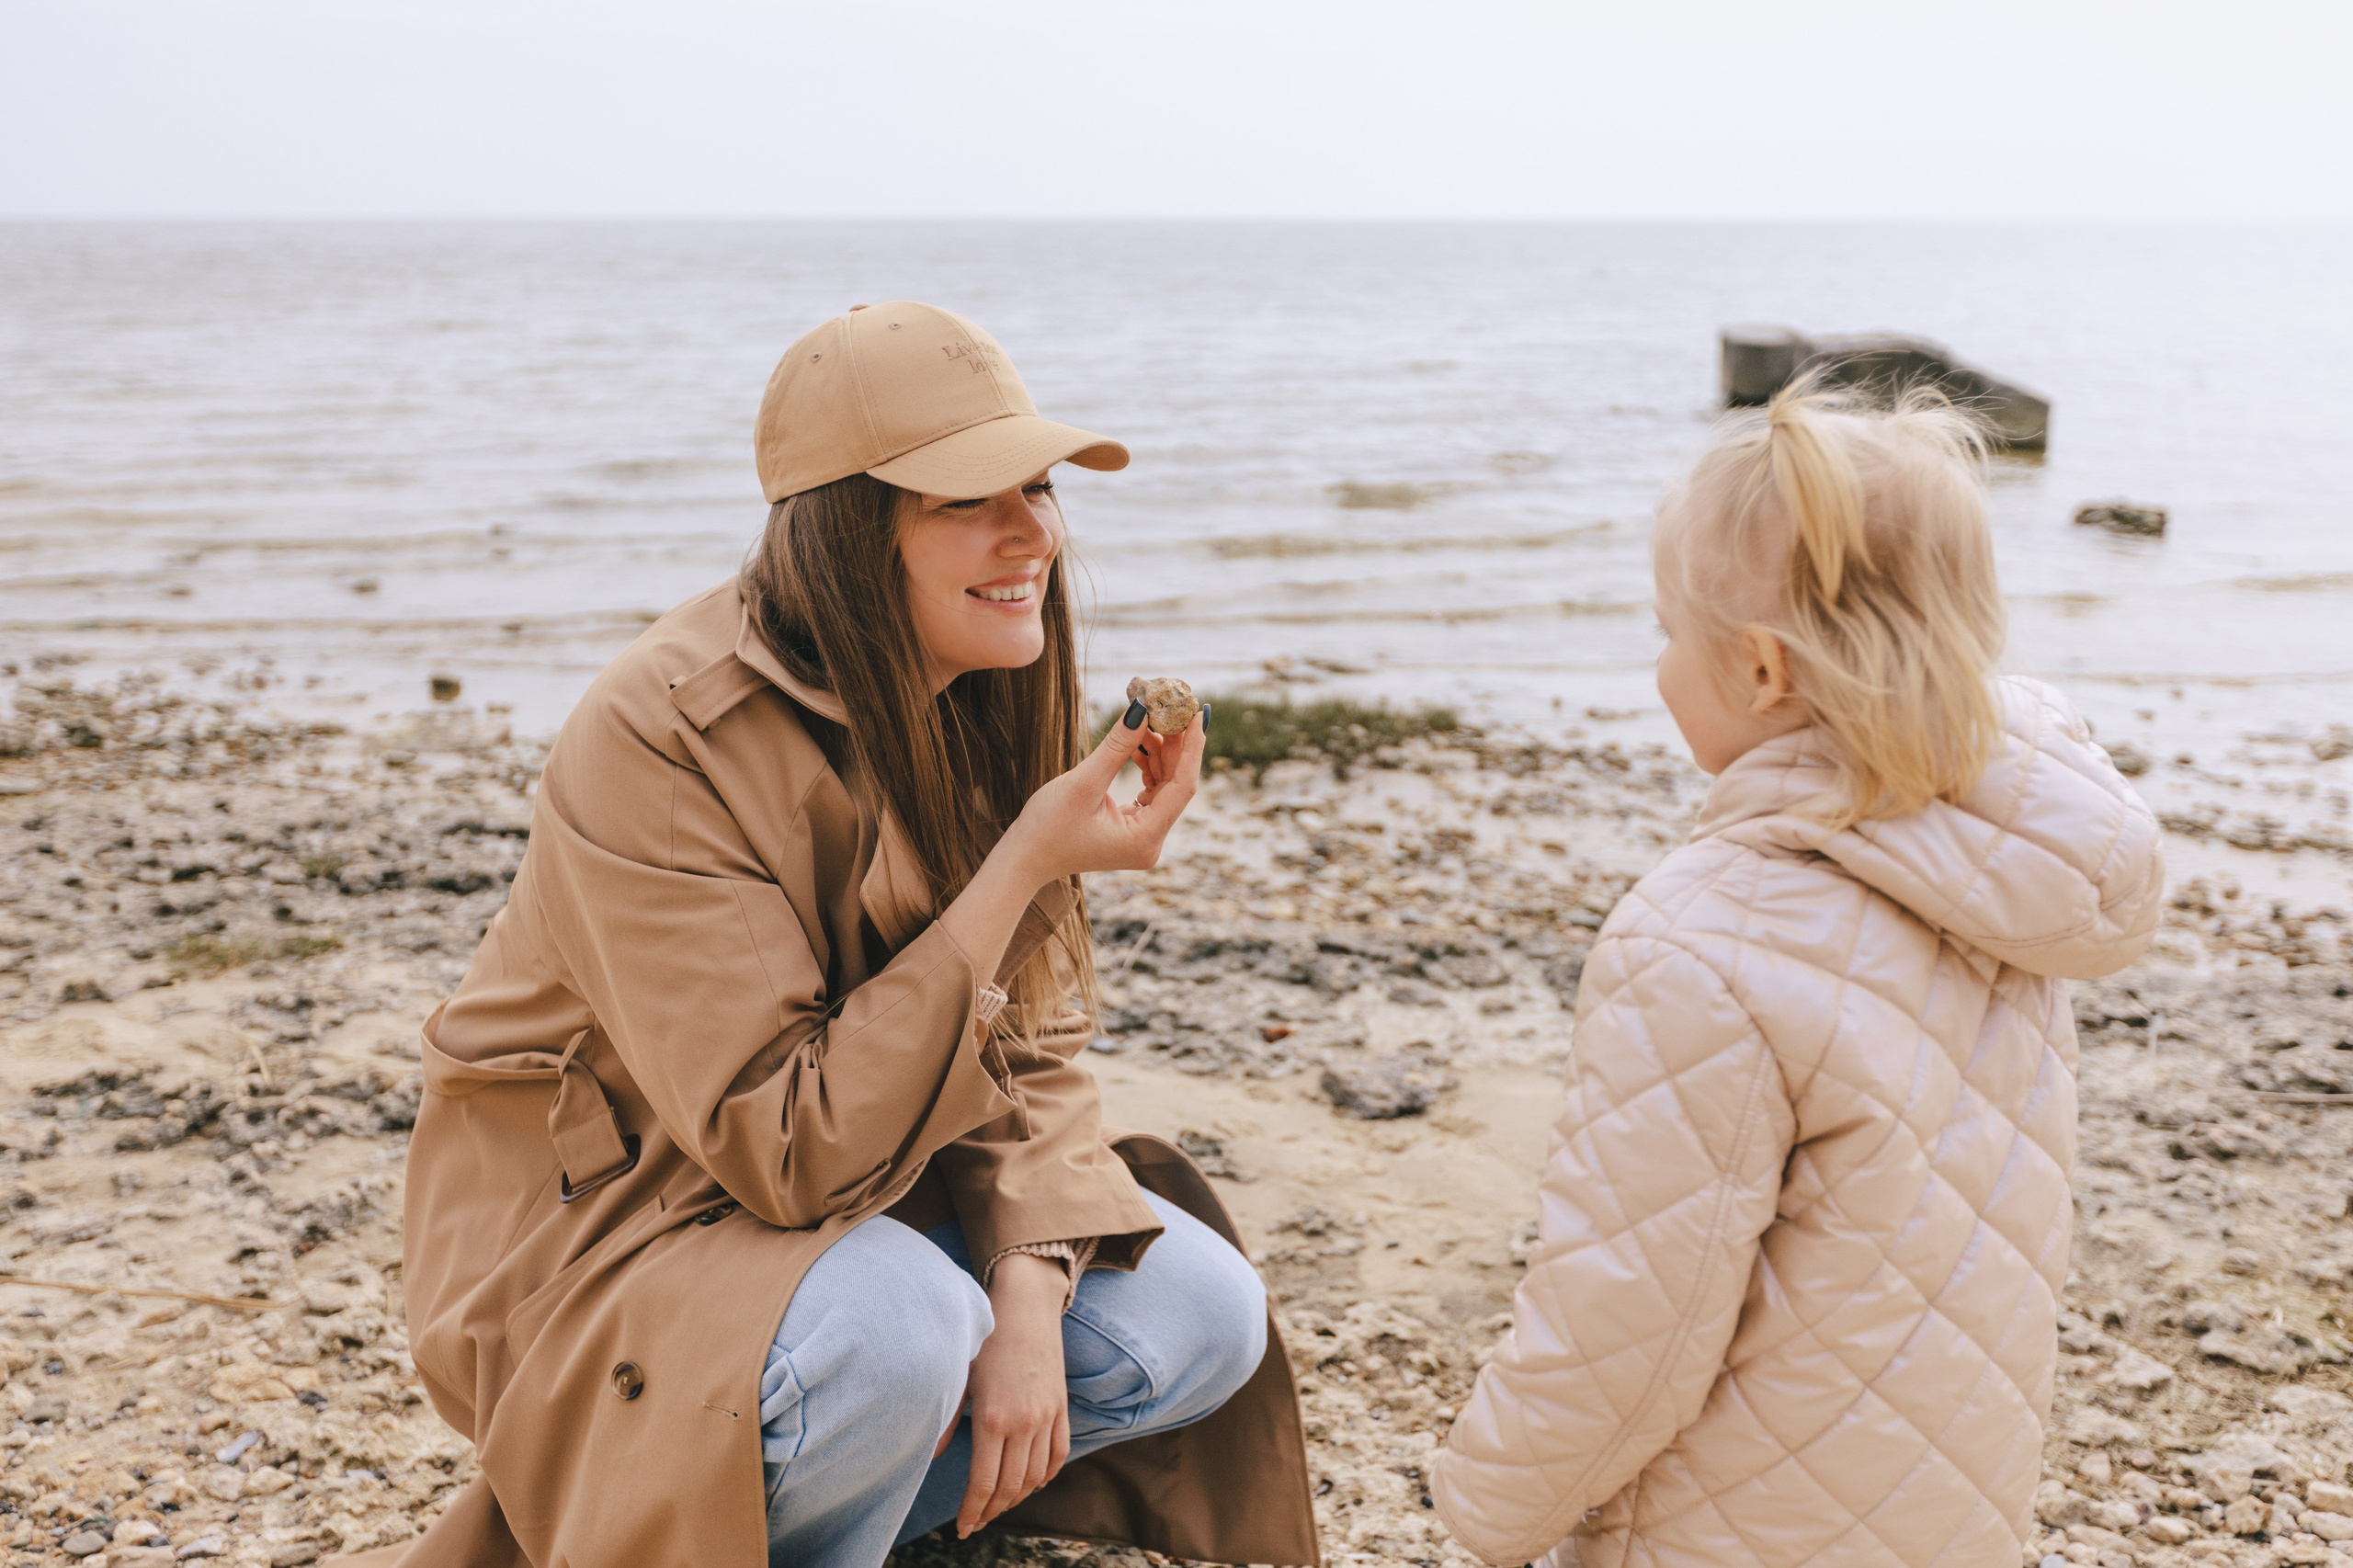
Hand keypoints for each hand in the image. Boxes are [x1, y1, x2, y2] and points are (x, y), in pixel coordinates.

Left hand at [953, 1253, 1069, 1536]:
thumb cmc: (986, 1337)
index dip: (973, 1511)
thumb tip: (933, 1457)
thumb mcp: (960, 1377)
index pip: (984, 1483)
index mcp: (993, 1419)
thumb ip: (947, 1421)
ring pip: (1036, 1476)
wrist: (1025, 1305)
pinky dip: (1046, 1475)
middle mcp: (1024, 1423)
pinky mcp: (1061, 1407)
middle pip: (1011, 1487)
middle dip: (991, 1511)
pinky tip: (1032, 1482)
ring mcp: (1047, 1417)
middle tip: (976, 1521)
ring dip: (1017, 1498)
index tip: (963, 1527)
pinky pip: (1058, 1454)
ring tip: (998, 1505)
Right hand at [1000, 703, 1205, 886]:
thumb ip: (1117, 746)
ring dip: (1158, 753)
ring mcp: (1143, 839)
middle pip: (1176, 785)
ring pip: (1164, 786)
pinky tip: (1137, 745)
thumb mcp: (1083, 782)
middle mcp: (1151, 843)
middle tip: (1172, 707)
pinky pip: (1151, 793)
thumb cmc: (1047, 826)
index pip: (1183, 787)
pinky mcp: (1133, 831)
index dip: (1193, 747)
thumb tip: (1142, 709)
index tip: (1198, 713)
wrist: (1024, 858)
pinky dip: (1147, 767)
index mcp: (1145, 838)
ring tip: (1147, 721)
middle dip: (1175, 745)